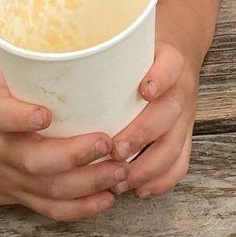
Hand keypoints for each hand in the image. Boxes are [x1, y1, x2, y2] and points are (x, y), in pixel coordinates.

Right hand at [0, 56, 128, 220]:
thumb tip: (70, 25)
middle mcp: (0, 148)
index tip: (46, 114)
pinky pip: (50, 209)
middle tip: (108, 142)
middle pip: (35, 160)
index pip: (1, 115)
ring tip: (121, 171)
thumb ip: (22, 57)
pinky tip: (106, 199)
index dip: (21, 117)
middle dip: (74, 155)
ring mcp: (10, 176)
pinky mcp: (19, 195)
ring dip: (88, 183)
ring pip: (49, 189)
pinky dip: (79, 209)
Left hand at [108, 41, 198, 198]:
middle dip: (142, 133)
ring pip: (175, 144)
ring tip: (120, 179)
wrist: (173, 63)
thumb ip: (103, 52)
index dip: (161, 77)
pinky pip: (180, 163)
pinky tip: (138, 189)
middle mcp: (180, 89)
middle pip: (170, 111)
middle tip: (115, 150)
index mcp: (169, 61)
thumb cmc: (140, 58)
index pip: (171, 64)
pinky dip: (162, 180)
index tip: (144, 90)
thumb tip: (50, 62)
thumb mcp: (129, 46)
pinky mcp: (184, 137)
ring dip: (148, 166)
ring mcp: (185, 116)